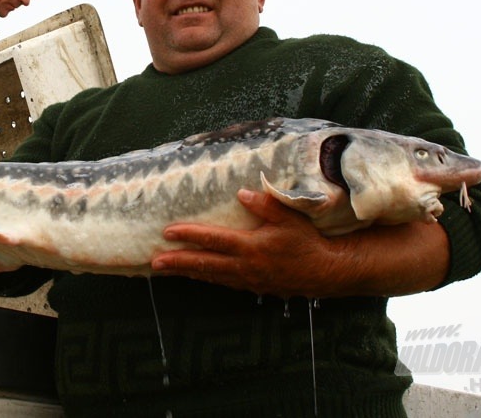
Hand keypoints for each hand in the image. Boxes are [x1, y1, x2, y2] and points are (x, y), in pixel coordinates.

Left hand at [151, 189, 341, 296]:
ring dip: (187, 272)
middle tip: (155, 261)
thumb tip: (242, 193)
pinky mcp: (252, 287)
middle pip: (204, 264)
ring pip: (210, 276)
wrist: (325, 272)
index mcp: (251, 247)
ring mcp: (247, 280)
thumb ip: (266, 204)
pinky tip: (195, 274)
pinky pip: (222, 282)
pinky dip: (205, 277)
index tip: (168, 232)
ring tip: (166, 269)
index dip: (190, 235)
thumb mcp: (290, 218)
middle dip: (177, 262)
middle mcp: (245, 266)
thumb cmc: (307, 242)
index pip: (214, 240)